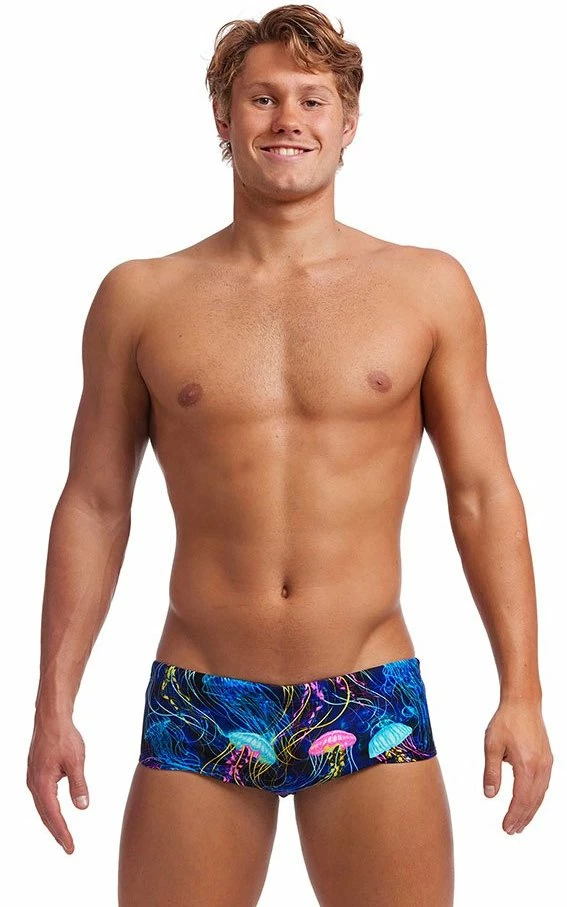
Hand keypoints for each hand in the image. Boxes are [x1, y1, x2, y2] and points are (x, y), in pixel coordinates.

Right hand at [26, 713, 88, 853]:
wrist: (51, 719)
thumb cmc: (64, 737)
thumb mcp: (76, 761)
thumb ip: (78, 785)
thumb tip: (82, 806)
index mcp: (42, 784)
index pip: (53, 815)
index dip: (62, 832)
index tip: (70, 846)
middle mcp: (34, 784)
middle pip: (45, 814)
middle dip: (57, 831)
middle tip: (68, 846)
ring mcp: (33, 778)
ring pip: (42, 806)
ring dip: (52, 821)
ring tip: (62, 834)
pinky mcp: (36, 772)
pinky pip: (42, 796)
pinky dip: (48, 808)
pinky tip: (55, 811)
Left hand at [483, 701, 552, 833]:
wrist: (523, 703)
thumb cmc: (506, 721)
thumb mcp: (491, 746)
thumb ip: (491, 772)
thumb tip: (489, 795)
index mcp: (526, 766)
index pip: (521, 800)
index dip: (514, 816)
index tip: (506, 827)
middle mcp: (540, 768)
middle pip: (533, 801)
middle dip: (522, 818)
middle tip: (512, 831)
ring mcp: (547, 763)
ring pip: (540, 794)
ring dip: (531, 810)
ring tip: (521, 822)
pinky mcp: (547, 758)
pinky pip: (544, 784)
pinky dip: (537, 797)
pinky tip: (530, 802)